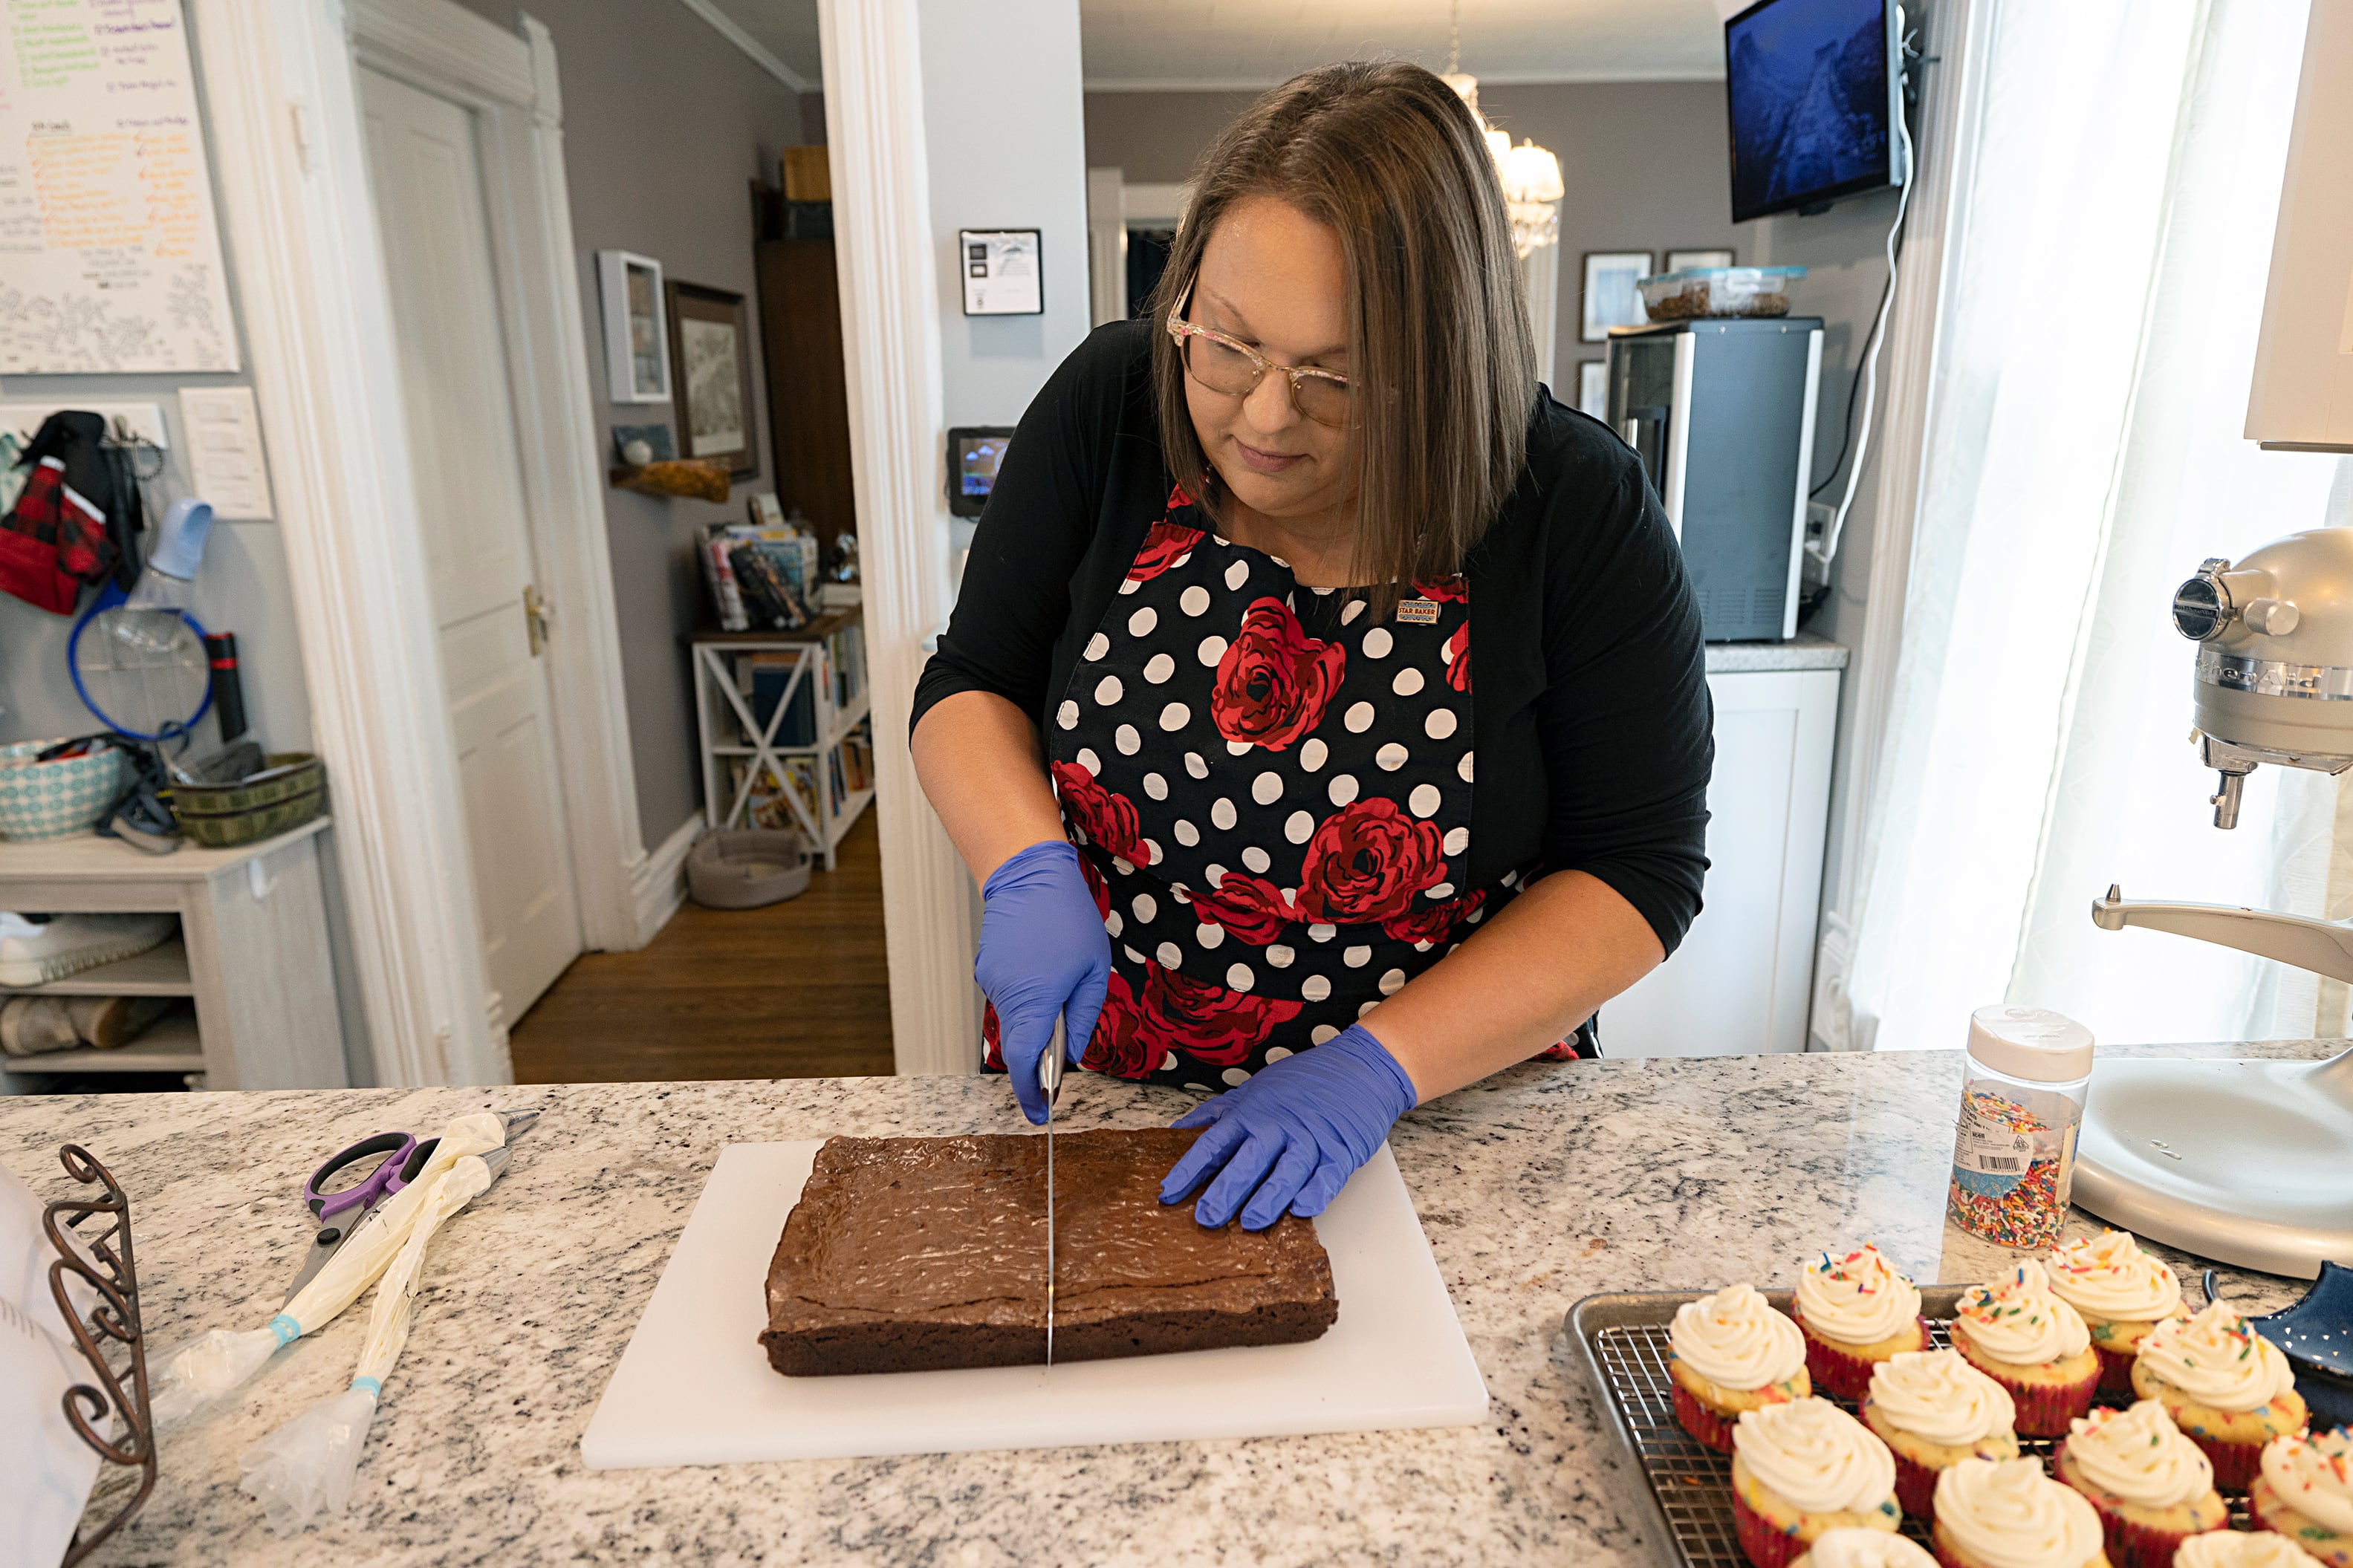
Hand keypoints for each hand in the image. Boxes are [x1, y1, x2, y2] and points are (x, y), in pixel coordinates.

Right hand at [976, 840, 1109, 1124]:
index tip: (1040, 1113)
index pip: (1027, 1061)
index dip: (1032, 1092)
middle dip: (1039, 1058)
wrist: (1026, 872)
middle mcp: (1006, 995)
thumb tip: (1073, 1055)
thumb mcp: (1094, 969)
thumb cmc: (1066, 916)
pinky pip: (1009, 999)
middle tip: (1063, 1056)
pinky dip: (1027, 1000)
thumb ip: (1084, 1017)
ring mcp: (992, 982)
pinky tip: (1045, 972)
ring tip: (1063, 987)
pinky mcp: (987, 970)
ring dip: (1036, 1021)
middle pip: (1018, 1045)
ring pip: (1014, 1021)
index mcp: (1036, 999)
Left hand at [1158, 1025, 1416, 1229]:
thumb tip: (1180, 1129)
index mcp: (1252, 1113)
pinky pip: (1327, 1176)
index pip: (1213, 1144)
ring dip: (1267, 1197)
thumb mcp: (1256, 1088)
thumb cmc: (1306, 1080)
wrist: (1361, 1067)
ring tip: (1250, 1221)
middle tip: (1206, 1217)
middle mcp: (1278, 1127)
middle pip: (1246, 1161)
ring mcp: (1310, 1139)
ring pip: (1285, 1172)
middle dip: (1225, 1190)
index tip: (1168, 1192)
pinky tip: (1302, 1209)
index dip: (1189, 1169)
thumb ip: (1218, 1112)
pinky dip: (1315, 1192)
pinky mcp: (1341, 1151)